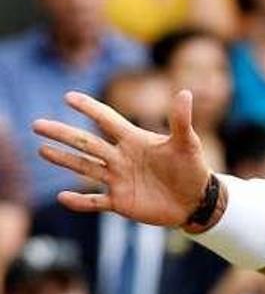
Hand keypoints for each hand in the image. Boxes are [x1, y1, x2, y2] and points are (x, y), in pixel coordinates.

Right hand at [33, 91, 211, 226]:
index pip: (107, 120)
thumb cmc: (192, 168)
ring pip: (85, 168)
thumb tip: (185, 92)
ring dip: (64, 160)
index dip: (90, 108)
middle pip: (87, 143)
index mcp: (134, 140)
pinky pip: (95, 201)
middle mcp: (121, 158)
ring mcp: (118, 180)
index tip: (69, 96)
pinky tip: (62, 198)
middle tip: (38, 125)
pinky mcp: (121, 201)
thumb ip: (181, 121)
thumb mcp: (188, 143)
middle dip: (63, 134)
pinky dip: (80, 201)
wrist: (196, 200)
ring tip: (42, 150)